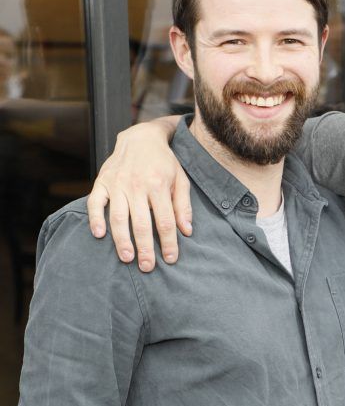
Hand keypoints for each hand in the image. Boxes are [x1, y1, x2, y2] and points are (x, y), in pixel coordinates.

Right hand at [87, 116, 189, 271]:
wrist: (140, 138)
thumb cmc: (163, 163)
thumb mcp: (180, 180)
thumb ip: (183, 206)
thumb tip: (187, 231)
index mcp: (158, 185)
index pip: (165, 221)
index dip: (169, 242)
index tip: (171, 259)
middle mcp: (137, 185)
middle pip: (142, 223)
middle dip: (145, 248)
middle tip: (147, 268)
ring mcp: (117, 183)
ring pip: (119, 216)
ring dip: (122, 239)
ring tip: (127, 258)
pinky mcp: (102, 181)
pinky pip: (95, 202)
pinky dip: (95, 218)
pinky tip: (98, 234)